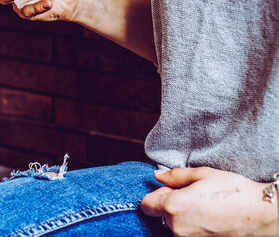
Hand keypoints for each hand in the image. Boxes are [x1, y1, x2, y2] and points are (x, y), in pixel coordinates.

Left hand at [141, 167, 278, 235]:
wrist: (260, 214)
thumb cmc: (232, 191)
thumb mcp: (202, 175)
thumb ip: (175, 176)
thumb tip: (157, 175)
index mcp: (173, 206)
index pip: (146, 204)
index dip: (156, 195)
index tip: (170, 189)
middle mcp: (177, 226)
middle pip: (161, 214)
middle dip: (170, 204)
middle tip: (192, 195)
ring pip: (174, 225)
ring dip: (182, 215)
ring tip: (204, 205)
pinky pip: (187, 233)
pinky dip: (192, 225)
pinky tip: (209, 216)